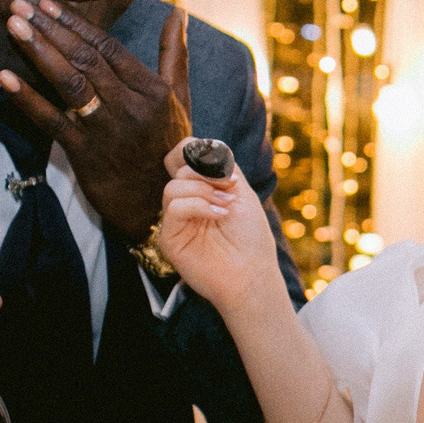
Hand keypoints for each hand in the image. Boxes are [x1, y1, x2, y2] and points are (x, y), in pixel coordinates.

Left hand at [0, 0, 192, 239]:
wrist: (160, 207)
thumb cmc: (170, 149)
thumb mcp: (180, 100)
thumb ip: (174, 54)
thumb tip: (176, 12)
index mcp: (153, 91)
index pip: (109, 47)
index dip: (75, 24)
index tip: (48, 4)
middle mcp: (131, 106)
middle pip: (86, 59)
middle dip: (51, 29)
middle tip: (21, 4)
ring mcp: (107, 130)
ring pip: (69, 82)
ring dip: (38, 51)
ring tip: (14, 25)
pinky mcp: (85, 154)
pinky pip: (51, 120)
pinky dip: (27, 98)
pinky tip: (5, 77)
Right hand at [155, 142, 281, 319]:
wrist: (253, 274)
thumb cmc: (251, 238)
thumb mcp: (242, 191)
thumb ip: (221, 166)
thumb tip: (197, 148)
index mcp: (200, 190)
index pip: (182, 156)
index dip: (195, 152)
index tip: (222, 168)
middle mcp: (185, 203)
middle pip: (178, 169)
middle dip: (206, 174)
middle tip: (229, 190)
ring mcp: (176, 222)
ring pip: (172, 187)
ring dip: (203, 191)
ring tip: (225, 206)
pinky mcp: (169, 239)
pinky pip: (174, 208)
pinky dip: (198, 205)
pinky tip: (219, 214)